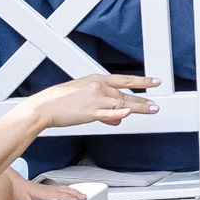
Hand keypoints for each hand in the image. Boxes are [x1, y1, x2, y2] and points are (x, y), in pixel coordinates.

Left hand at [10, 173, 85, 199]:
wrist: (14, 183)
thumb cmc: (19, 191)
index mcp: (44, 193)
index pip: (59, 195)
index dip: (68, 198)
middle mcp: (48, 189)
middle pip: (65, 190)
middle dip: (76, 194)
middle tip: (85, 197)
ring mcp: (48, 188)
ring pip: (64, 188)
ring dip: (74, 191)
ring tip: (82, 194)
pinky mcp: (47, 188)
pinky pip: (61, 188)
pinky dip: (69, 190)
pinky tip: (70, 191)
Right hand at [26, 73, 157, 129]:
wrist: (43, 106)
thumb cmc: (60, 101)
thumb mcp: (83, 97)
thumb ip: (102, 107)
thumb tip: (117, 119)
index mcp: (97, 80)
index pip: (124, 80)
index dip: (142, 81)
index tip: (155, 81)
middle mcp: (99, 87)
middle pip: (126, 95)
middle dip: (143, 100)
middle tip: (156, 105)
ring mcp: (95, 99)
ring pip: (122, 104)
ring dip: (138, 108)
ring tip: (152, 110)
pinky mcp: (89, 112)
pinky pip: (107, 114)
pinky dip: (118, 115)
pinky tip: (127, 115)